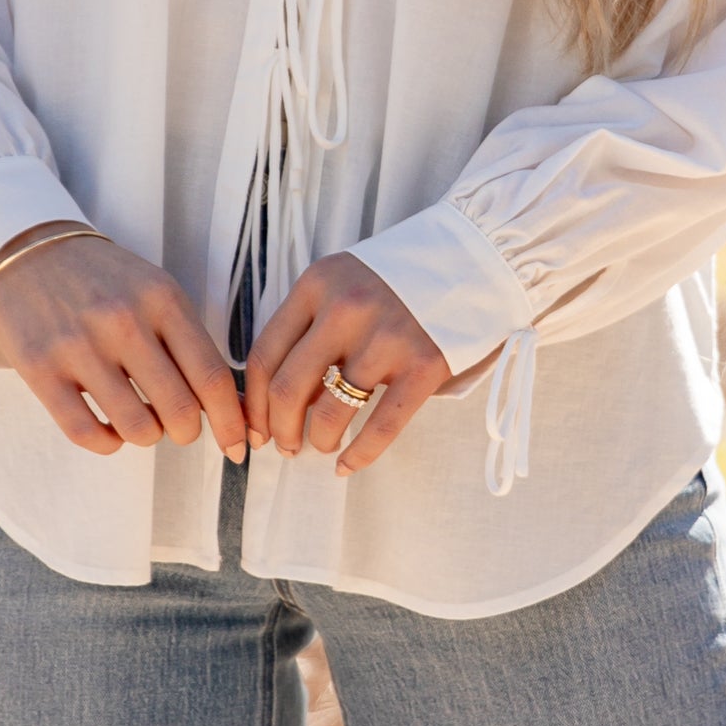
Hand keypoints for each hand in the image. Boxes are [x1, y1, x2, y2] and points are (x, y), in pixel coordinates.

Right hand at [0, 229, 246, 460]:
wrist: (28, 252)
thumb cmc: (104, 281)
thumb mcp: (156, 293)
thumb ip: (192, 344)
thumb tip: (236, 409)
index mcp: (161, 300)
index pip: (212, 377)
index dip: (231, 422)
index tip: (237, 445)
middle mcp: (122, 322)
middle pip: (180, 410)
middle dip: (188, 432)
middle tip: (180, 428)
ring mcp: (79, 347)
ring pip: (137, 428)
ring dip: (148, 437)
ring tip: (142, 421)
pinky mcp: (40, 370)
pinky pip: (86, 433)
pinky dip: (109, 443)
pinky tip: (111, 429)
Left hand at [245, 253, 451, 473]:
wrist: (471, 259)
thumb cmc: (397, 280)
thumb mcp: (343, 284)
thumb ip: (312, 328)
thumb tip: (285, 400)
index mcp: (317, 285)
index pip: (264, 355)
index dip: (253, 403)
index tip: (257, 427)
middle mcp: (345, 309)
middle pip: (289, 388)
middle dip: (281, 429)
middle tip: (287, 447)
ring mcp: (386, 337)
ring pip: (331, 411)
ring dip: (320, 440)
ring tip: (324, 446)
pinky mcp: (424, 364)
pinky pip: (381, 426)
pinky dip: (360, 455)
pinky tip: (348, 466)